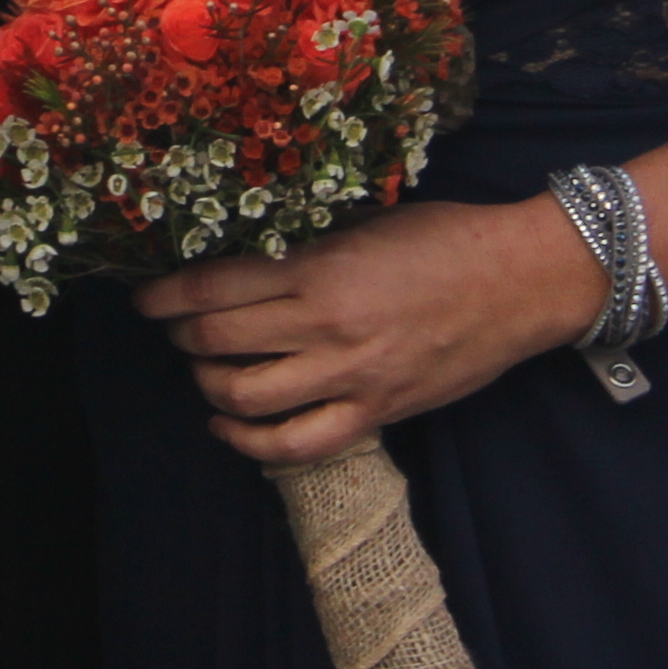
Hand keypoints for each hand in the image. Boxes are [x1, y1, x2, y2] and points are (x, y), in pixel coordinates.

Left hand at [132, 200, 600, 465]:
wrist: (519, 283)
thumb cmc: (446, 239)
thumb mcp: (364, 224)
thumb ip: (305, 248)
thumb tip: (244, 260)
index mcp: (319, 271)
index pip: (215, 288)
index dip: (169, 296)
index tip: (148, 298)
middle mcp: (326, 328)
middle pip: (219, 342)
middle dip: (181, 336)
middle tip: (174, 329)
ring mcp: (350, 378)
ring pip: (245, 397)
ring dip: (208, 384)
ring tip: (202, 370)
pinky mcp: (375, 413)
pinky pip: (297, 444)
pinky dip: (249, 442)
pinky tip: (228, 425)